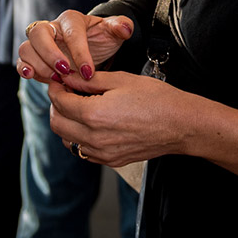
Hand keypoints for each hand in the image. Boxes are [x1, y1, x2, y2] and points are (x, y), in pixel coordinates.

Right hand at [18, 10, 133, 84]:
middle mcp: (51, 28)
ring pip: (27, 47)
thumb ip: (121, 26)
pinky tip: (32, 76)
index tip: (89, 72)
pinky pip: (21, 60)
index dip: (79, 52)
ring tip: (55, 79)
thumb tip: (124, 28)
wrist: (91, 49)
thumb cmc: (101, 39)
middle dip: (50, 54)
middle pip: (39, 33)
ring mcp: (39, 43)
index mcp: (72, 20)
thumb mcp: (113, 33)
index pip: (71, 32)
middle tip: (65, 72)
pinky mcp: (33, 58)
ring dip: (38, 64)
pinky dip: (23, 68)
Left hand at [48, 72, 202, 167]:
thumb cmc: (156, 99)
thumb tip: (67, 76)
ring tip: (80, 106)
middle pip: (57, 123)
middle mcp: (94, 138)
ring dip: (66, 122)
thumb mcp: (120, 80)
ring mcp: (102, 153)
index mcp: (94, 114)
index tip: (60, 79)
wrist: (181, 125)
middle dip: (56, 105)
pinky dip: (79, 137)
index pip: (59, 101)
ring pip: (66, 140)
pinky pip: (83, 151)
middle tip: (67, 91)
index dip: (56, 87)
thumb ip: (89, 80)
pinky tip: (93, 122)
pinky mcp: (111, 161)